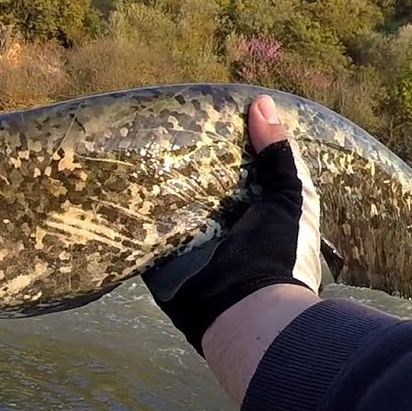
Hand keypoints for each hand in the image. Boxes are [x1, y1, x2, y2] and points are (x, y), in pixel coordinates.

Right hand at [143, 95, 323, 400]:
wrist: (249, 308)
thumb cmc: (281, 252)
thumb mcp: (292, 195)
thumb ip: (279, 153)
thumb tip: (261, 102)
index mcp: (253, 213)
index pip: (232, 173)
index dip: (220, 148)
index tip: (202, 116)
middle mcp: (219, 227)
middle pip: (195, 186)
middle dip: (182, 161)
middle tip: (161, 123)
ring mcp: (188, 244)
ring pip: (166, 205)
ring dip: (154, 183)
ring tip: (134, 141)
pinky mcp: (160, 258)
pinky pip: (142, 228)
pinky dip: (133, 210)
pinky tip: (119, 178)